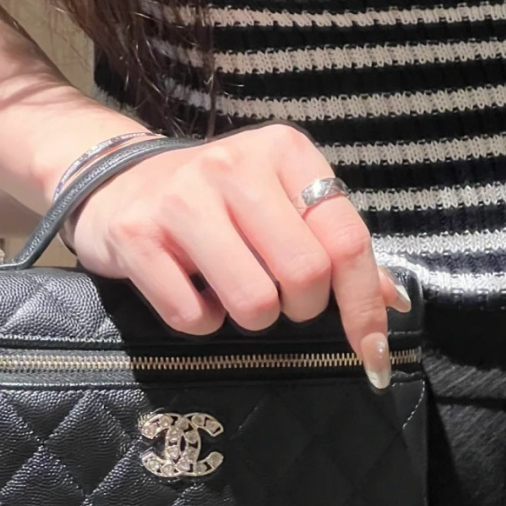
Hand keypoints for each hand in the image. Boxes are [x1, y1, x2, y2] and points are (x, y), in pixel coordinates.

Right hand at [65, 123, 412, 387]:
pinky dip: (201, 322)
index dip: (364, 308)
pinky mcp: (136, 236)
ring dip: (250, 320)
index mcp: (284, 151)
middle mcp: (234, 165)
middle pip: (305, 276)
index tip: (372, 354)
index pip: (346, 241)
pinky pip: (193, 317)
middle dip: (300, 310)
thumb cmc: (215, 204)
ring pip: (254, 302)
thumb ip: (335, 248)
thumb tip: (392, 301)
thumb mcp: (280, 207)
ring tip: (230, 292)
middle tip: (279, 300)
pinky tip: (191, 291)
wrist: (113, 182)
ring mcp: (181, 199)